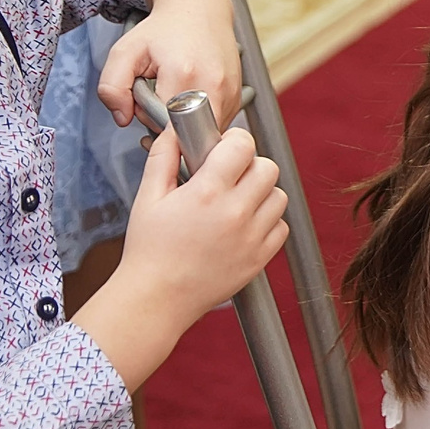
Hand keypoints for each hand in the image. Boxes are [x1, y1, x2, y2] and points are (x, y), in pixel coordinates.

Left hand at [97, 0, 240, 126]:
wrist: (198, 8)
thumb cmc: (164, 28)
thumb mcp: (125, 51)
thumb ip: (111, 87)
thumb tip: (122, 118)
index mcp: (184, 75)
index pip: (165, 130)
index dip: (151, 128)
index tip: (145, 113)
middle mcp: (214, 86)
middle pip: (186, 136)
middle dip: (167, 129)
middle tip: (158, 100)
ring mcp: (230, 93)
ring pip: (202, 133)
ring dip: (185, 125)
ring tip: (175, 97)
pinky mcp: (237, 97)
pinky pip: (215, 125)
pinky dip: (199, 119)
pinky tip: (190, 97)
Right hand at [122, 124, 288, 322]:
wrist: (157, 299)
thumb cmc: (149, 251)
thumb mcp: (148, 197)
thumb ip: (164, 156)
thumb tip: (175, 129)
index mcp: (207, 192)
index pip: (243, 145)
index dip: (234, 141)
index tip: (223, 149)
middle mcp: (235, 213)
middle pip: (268, 167)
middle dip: (249, 166)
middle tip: (229, 177)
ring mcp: (251, 237)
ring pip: (279, 196)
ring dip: (261, 193)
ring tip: (236, 202)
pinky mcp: (260, 259)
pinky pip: (281, 227)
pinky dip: (267, 222)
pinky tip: (243, 226)